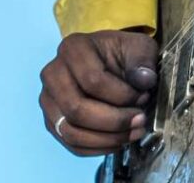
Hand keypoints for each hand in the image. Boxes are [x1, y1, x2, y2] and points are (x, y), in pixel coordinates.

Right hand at [39, 29, 157, 155]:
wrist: (108, 59)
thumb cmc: (122, 52)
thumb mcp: (139, 46)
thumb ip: (142, 60)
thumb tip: (145, 81)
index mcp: (73, 48)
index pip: (92, 80)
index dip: (121, 95)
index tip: (143, 97)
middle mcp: (53, 74)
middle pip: (77, 109)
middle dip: (113, 121)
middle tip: (140, 121)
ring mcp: (48, 100)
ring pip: (71, 132)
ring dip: (106, 139)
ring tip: (132, 133)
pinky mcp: (52, 122)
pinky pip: (70, 144)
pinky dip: (97, 148)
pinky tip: (118, 141)